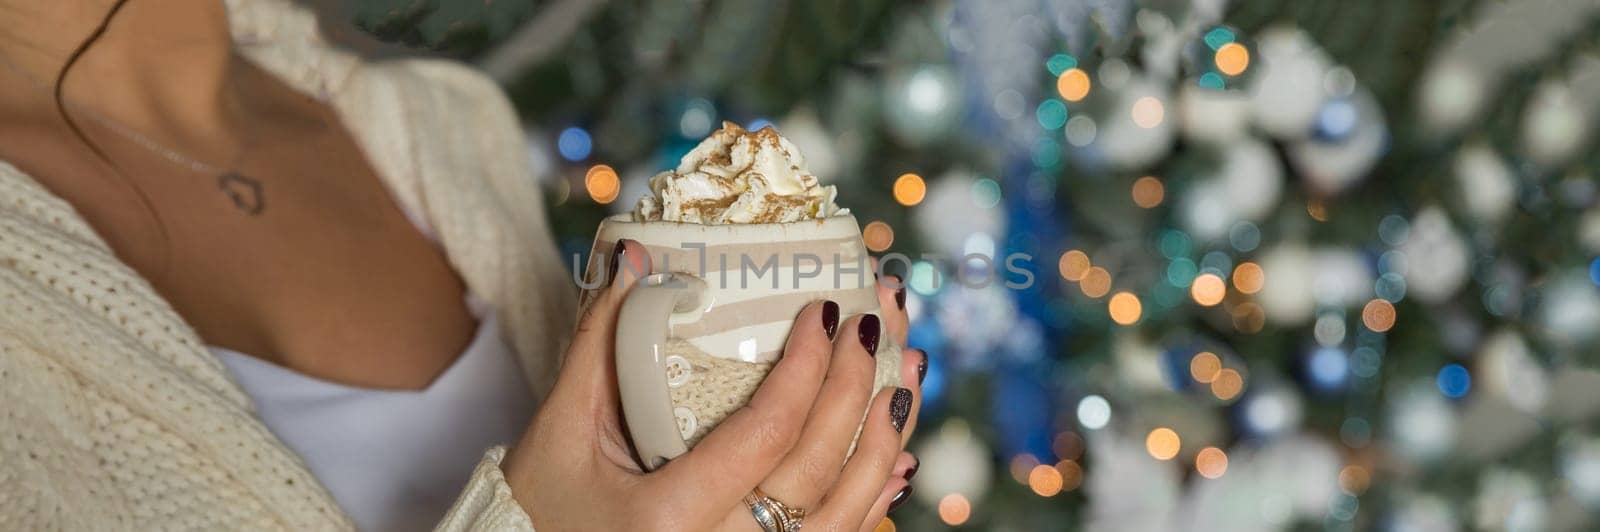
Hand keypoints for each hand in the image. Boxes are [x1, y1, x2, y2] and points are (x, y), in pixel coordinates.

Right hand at [501, 240, 925, 530]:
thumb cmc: (540, 511)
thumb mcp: (560, 429)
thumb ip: (599, 344)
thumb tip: (634, 257)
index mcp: (670, 518)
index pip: (767, 433)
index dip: (809, 368)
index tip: (825, 310)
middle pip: (820, 469)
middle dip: (858, 388)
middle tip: (874, 323)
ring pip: (847, 516)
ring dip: (887, 442)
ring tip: (905, 376)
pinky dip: (875, 499)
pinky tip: (897, 455)